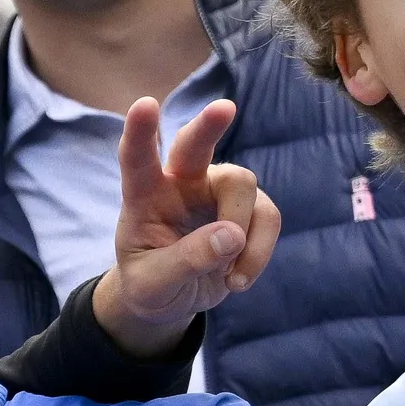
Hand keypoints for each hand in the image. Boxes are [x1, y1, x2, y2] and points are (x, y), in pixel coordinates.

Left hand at [94, 95, 279, 356]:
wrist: (171, 300)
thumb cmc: (150, 285)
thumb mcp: (153, 285)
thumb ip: (185, 261)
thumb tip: (232, 234)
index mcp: (144, 196)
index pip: (137, 160)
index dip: (140, 132)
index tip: (144, 105)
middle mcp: (180, 184)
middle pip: (195, 145)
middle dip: (208, 126)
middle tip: (224, 108)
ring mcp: (216, 192)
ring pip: (242, 186)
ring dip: (243, 232)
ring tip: (229, 279)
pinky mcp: (248, 208)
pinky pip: (267, 216)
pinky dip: (259, 251)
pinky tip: (238, 280)